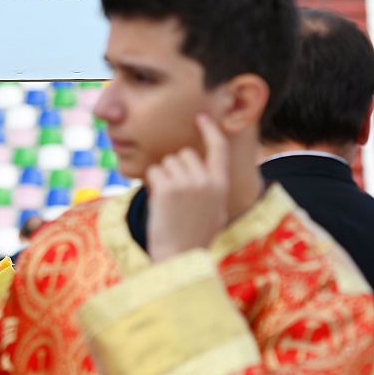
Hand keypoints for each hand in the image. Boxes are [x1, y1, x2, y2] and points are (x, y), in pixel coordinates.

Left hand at [146, 114, 229, 262]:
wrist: (180, 257)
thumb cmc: (194, 235)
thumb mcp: (214, 208)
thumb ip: (210, 185)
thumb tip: (200, 165)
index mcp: (221, 184)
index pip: (219, 148)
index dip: (210, 130)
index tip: (201, 117)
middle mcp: (206, 180)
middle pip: (184, 154)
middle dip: (176, 169)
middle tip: (176, 196)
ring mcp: (186, 183)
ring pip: (166, 162)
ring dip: (163, 178)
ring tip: (169, 204)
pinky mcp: (166, 187)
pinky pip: (153, 171)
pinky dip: (152, 184)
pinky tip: (159, 203)